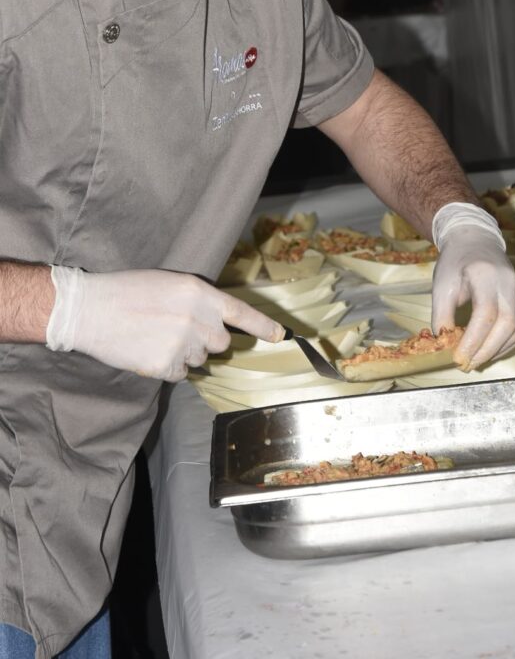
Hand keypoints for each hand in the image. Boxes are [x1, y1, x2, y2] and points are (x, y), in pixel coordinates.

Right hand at [46, 266, 284, 381]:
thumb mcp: (171, 284)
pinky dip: (168, 368)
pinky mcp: (166, 365)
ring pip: (201, 360)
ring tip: (156, 336)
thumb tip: (217, 323)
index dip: (263, 326)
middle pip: (222, 343)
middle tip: (179, 330)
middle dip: (207, 341)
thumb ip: (198, 302)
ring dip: (185, 354)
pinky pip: (181, 374)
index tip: (280, 336)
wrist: (91, 309)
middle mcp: (198, 319)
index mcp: (199, 293)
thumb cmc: (128, 291)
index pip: (240, 312)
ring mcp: (183, 344)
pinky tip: (149, 351)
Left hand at [431, 206, 514, 370]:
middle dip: (486, 350)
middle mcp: (508, 284)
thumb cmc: (456, 262)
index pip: (486, 313)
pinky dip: (503, 345)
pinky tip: (487, 351)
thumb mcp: (442, 284)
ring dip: (494, 351)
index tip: (459, 357)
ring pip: (514, 330)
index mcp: (486, 275)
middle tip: (467, 364)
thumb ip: (442, 314)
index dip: (474, 339)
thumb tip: (444, 343)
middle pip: (506, 325)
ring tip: (474, 361)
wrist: (476, 242)